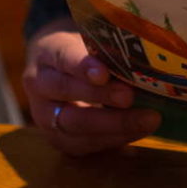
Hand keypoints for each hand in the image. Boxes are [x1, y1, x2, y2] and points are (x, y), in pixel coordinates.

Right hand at [23, 18, 161, 154]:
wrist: (57, 71)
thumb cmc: (83, 52)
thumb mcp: (89, 42)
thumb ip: (108, 53)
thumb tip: (144, 64)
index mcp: (47, 53)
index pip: (63, 57)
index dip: (82, 66)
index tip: (104, 73)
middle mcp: (39, 85)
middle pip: (65, 93)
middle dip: (100, 97)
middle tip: (130, 97)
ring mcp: (45, 116)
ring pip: (73, 126)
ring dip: (113, 126)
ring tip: (147, 120)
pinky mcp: (58, 139)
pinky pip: (83, 145)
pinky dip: (113, 141)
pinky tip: (137, 135)